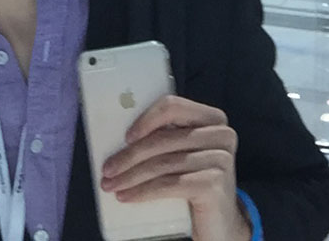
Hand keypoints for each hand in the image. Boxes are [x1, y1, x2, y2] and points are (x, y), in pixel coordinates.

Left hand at [100, 95, 251, 240]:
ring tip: (112, 185)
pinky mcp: (214, 184)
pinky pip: (168, 184)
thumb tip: (119, 138)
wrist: (220, 222)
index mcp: (212, 119)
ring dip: (130, 176)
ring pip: (163, 163)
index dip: (146, 119)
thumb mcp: (183, 155)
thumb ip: (164, 138)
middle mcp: (221, 135)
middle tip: (107, 169)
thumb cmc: (195, 183)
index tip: (126, 137)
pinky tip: (128, 196)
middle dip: (129, 155)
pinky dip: (143, 191)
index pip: (172, 106)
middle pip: (163, 138)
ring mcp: (220, 159)